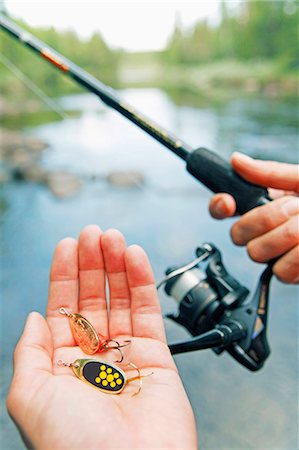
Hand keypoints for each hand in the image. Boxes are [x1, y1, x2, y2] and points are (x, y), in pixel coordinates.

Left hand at [7, 226, 196, 448]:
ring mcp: (127, 356)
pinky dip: (143, 282)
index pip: (63, 308)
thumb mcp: (30, 396)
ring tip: (113, 238)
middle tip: (94, 233)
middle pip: (93, 298)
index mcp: (63, 366)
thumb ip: (30, 352)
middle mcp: (94, 358)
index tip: (69, 245)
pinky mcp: (157, 358)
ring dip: (117, 266)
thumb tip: (32, 316)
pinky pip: (150, 311)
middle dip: (92, 263)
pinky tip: (135, 258)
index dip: (64, 274)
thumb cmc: (74, 446)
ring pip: (122, 299)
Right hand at [209, 153, 298, 283]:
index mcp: (264, 206)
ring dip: (287, 236)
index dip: (220, 206)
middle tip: (294, 208)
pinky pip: (280, 271)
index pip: (224, 209)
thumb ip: (270, 173)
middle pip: (238, 235)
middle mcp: (266, 231)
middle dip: (266, 218)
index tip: (230, 202)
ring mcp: (278, 254)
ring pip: (257, 252)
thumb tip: (237, 160)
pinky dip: (298, 256)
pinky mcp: (292, 273)